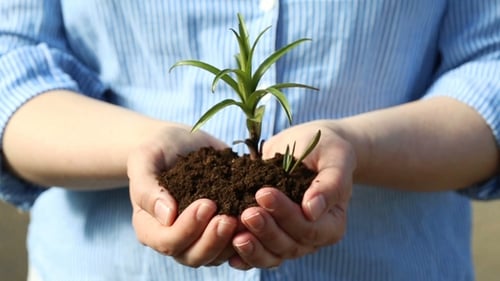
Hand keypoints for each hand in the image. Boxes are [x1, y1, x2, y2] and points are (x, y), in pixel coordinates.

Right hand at [127, 124, 238, 266]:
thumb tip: (167, 216)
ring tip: (246, 218)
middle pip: (194, 256)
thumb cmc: (158, 150)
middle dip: (213, 239)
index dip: (188, 228)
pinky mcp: (220, 231)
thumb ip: (147, 187)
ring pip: (216, 256)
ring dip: (232, 241)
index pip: (168, 242)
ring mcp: (199, 238)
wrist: (180, 143)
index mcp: (150, 227)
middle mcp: (174, 239)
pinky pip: (234, 244)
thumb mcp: (145, 159)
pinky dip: (246, 235)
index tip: (207, 203)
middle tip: (230, 218)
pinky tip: (257, 216)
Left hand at [229, 121, 355, 268]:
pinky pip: (258, 252)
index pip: (309, 228)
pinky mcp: (271, 235)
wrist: (309, 146)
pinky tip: (228, 251)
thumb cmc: (327, 150)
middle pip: (289, 245)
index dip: (286, 215)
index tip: (263, 193)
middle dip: (266, 231)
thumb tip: (311, 210)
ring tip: (234, 235)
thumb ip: (329, 185)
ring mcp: (290, 239)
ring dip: (253, 247)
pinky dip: (244, 255)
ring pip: (272, 255)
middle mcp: (312, 237)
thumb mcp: (335, 159)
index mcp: (332, 223)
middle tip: (246, 212)